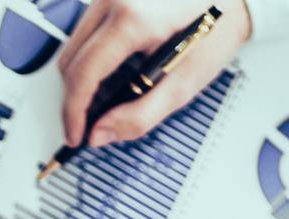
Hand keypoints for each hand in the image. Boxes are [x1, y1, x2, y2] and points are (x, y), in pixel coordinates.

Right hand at [56, 0, 250, 147]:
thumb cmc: (218, 28)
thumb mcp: (185, 81)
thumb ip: (140, 115)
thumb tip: (100, 134)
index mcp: (133, 21)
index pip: (83, 74)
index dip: (73, 112)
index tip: (76, 135)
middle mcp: (114, 1)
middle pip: (70, 61)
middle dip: (75, 98)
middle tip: (88, 124)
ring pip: (73, 46)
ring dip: (81, 78)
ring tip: (101, 99)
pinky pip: (85, 33)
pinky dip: (90, 58)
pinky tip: (109, 72)